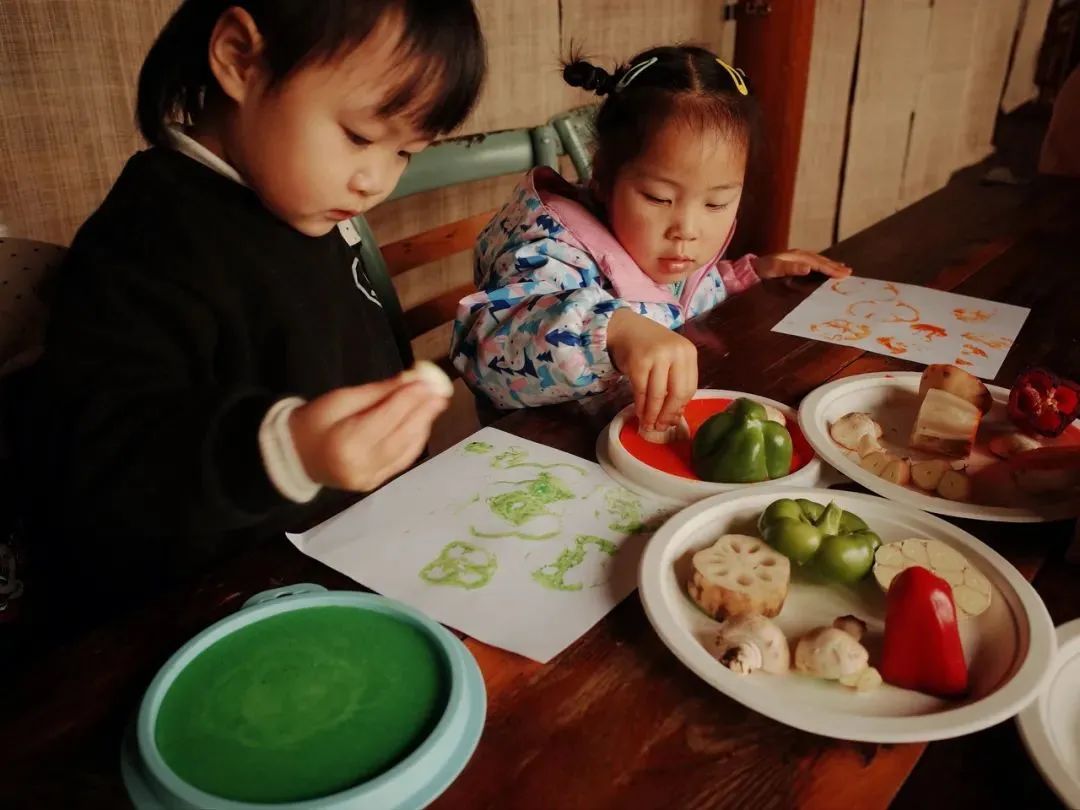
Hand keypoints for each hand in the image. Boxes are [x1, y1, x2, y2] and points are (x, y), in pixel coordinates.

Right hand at [289, 374, 449, 491]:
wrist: (295, 457)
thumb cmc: (313, 422)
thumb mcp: (338, 399)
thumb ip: (376, 393)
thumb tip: (410, 380)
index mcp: (345, 443)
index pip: (385, 418)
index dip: (409, 399)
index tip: (428, 382)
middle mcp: (360, 466)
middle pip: (400, 436)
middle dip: (423, 412)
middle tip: (441, 392)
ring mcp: (369, 479)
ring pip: (406, 450)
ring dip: (423, 426)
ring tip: (436, 404)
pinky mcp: (375, 483)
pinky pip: (401, 461)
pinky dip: (415, 441)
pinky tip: (423, 424)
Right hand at [607, 309, 697, 430]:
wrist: (625, 327)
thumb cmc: (649, 346)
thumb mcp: (669, 359)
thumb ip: (675, 382)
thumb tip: (674, 417)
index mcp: (688, 352)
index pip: (690, 388)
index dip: (680, 408)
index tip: (672, 420)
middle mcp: (676, 352)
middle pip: (677, 393)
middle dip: (667, 414)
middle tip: (660, 427)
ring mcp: (657, 356)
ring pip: (658, 394)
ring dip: (652, 414)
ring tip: (648, 425)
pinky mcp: (639, 361)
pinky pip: (641, 390)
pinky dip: (640, 405)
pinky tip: (639, 413)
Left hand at [754, 250, 850, 279]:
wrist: (752, 268)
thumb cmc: (764, 269)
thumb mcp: (776, 268)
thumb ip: (792, 268)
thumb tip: (809, 268)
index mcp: (798, 256)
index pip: (818, 263)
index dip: (831, 268)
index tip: (843, 274)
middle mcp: (799, 255)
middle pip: (821, 260)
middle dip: (835, 266)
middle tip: (849, 272)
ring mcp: (797, 257)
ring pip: (818, 260)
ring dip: (830, 264)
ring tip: (843, 268)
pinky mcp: (794, 262)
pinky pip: (813, 262)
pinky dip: (822, 265)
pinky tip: (825, 267)